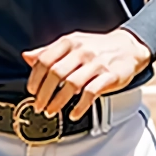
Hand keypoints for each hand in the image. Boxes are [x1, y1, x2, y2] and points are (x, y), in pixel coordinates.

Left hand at [22, 29, 150, 120]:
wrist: (128, 47)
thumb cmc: (96, 47)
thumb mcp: (71, 44)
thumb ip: (49, 51)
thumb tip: (26, 56)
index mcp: (69, 41)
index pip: (45, 59)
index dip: (35, 77)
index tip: (32, 90)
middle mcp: (82, 51)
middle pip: (56, 73)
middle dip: (44, 93)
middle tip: (39, 106)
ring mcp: (96, 63)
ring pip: (72, 84)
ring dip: (58, 101)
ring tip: (52, 111)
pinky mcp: (109, 76)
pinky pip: (91, 93)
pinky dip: (80, 106)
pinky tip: (74, 113)